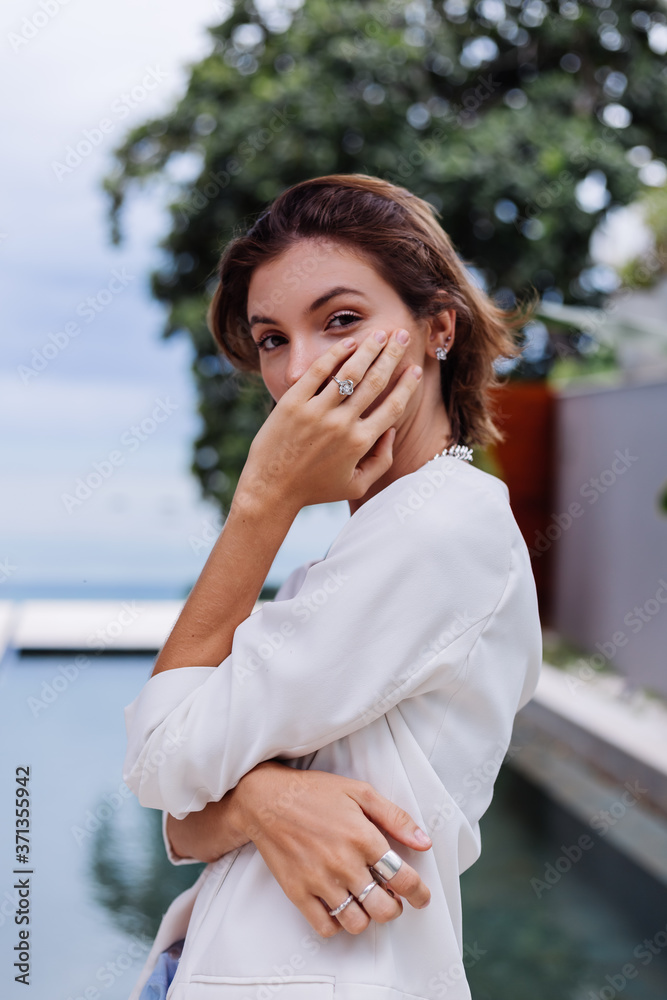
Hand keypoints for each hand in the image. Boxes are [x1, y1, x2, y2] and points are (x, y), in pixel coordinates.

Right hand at [233, 760, 431, 937]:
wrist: (266, 799)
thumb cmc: (315, 792)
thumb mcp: (360, 792)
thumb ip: (395, 817)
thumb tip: (424, 842)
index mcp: (363, 837)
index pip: (403, 878)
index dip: (419, 893)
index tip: (422, 897)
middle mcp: (344, 863)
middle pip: (384, 908)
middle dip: (395, 907)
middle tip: (392, 898)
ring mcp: (319, 880)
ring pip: (357, 922)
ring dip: (368, 918)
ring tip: (366, 903)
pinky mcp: (298, 892)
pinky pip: (325, 927)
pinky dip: (337, 924)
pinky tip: (339, 907)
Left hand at [234, 328, 421, 513]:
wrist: (271, 489)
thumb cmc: (315, 489)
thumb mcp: (355, 485)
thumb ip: (380, 461)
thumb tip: (390, 431)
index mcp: (360, 444)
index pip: (393, 407)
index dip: (407, 386)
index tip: (415, 370)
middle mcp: (342, 425)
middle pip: (375, 382)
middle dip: (393, 355)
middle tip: (402, 335)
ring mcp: (316, 412)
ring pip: (349, 372)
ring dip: (368, 349)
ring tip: (380, 333)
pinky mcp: (293, 403)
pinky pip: (318, 372)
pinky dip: (335, 354)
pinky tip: (348, 342)